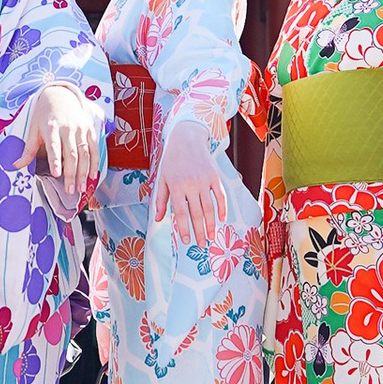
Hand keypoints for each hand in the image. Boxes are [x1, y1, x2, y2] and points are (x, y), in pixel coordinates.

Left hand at [24, 83, 103, 207]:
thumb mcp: (33, 129)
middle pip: (71, 154)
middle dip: (71, 174)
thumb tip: (15, 166)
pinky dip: (94, 163)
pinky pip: (94, 149)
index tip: (57, 174)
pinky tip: (92, 176)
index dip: (56, 160)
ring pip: (85, 153)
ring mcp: (81, 128)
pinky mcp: (90, 129)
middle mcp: (68, 128)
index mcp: (51, 127)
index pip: (54, 146)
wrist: (60, 95)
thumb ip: (28, 149)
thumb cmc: (44, 115)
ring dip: (83, 173)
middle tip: (70, 191)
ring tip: (81, 189)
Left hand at [152, 112, 226, 253]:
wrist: (187, 138)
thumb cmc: (172, 160)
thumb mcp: (163, 179)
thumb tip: (159, 219)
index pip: (181, 213)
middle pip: (196, 214)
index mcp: (176, 186)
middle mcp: (191, 185)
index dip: (183, 229)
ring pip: (209, 208)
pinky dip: (222, 208)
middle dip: (199, 232)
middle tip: (201, 245)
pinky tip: (222, 219)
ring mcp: (204, 181)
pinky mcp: (215, 176)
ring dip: (211, 224)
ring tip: (211, 237)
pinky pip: (220, 196)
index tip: (185, 241)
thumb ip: (161, 200)